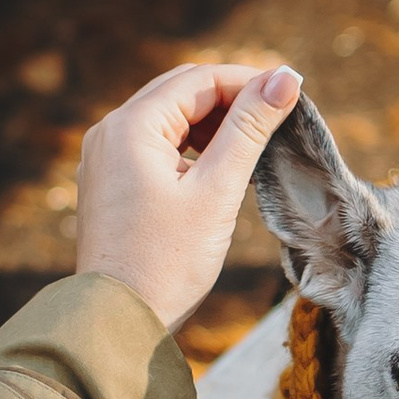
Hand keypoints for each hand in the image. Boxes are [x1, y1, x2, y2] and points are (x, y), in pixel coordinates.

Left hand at [75, 61, 302, 332]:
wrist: (118, 322)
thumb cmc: (167, 261)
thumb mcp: (217, 191)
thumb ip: (250, 128)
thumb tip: (286, 77)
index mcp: (130, 126)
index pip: (199, 79)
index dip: (249, 82)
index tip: (293, 96)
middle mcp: (110, 131)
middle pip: (181, 92)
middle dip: (232, 100)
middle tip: (279, 120)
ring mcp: (105, 157)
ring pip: (168, 118)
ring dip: (213, 125)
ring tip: (254, 149)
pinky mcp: (110, 182)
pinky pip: (155, 146)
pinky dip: (190, 148)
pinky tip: (221, 170)